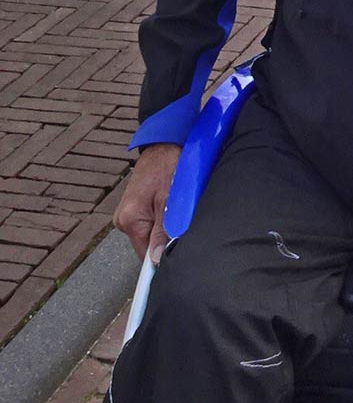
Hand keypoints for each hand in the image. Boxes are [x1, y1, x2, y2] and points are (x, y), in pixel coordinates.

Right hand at [114, 143, 180, 262]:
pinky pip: (148, 222)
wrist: (165, 143)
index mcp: (129, 220)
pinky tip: (168, 205)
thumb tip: (156, 258)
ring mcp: (126, 213)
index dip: (161, 256)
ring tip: (174, 207)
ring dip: (163, 227)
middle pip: (147, 244)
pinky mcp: (133, 207)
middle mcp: (122, 219)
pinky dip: (160, 218)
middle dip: (164, 237)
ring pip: (149, 233)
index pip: (144, 254)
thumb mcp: (170, 200)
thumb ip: (163, 231)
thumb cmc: (168, 165)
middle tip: (179, 219)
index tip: (176, 257)